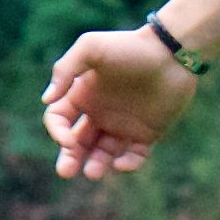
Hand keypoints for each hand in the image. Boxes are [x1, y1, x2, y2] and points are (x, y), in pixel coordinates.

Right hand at [40, 29, 202, 179]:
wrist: (172, 52)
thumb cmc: (130, 46)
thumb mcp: (91, 47)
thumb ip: (65, 69)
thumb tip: (46, 100)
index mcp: (82, 96)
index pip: (59, 120)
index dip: (58, 131)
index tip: (66, 138)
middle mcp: (99, 114)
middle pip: (78, 143)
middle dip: (70, 158)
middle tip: (66, 172)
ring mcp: (123, 125)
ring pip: (104, 153)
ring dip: (96, 165)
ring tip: (93, 173)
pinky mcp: (148, 133)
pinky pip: (135, 155)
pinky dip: (128, 163)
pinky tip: (121, 164)